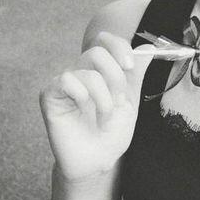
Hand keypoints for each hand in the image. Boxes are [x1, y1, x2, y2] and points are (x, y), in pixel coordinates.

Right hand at [39, 32, 153, 181]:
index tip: (130, 66)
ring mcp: (65, 83)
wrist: (99, 159)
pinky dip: (82, 94)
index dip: (119, 46)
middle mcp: (81, 71)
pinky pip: (66, 80)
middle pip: (97, 51)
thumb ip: (137, 72)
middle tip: (119, 100)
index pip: (104, 40)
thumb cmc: (113, 131)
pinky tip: (84, 108)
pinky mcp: (50, 95)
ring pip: (87, 71)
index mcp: (100, 69)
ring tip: (105, 115)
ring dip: (104, 96)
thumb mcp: (131, 99)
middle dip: (115, 77)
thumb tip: (149, 48)